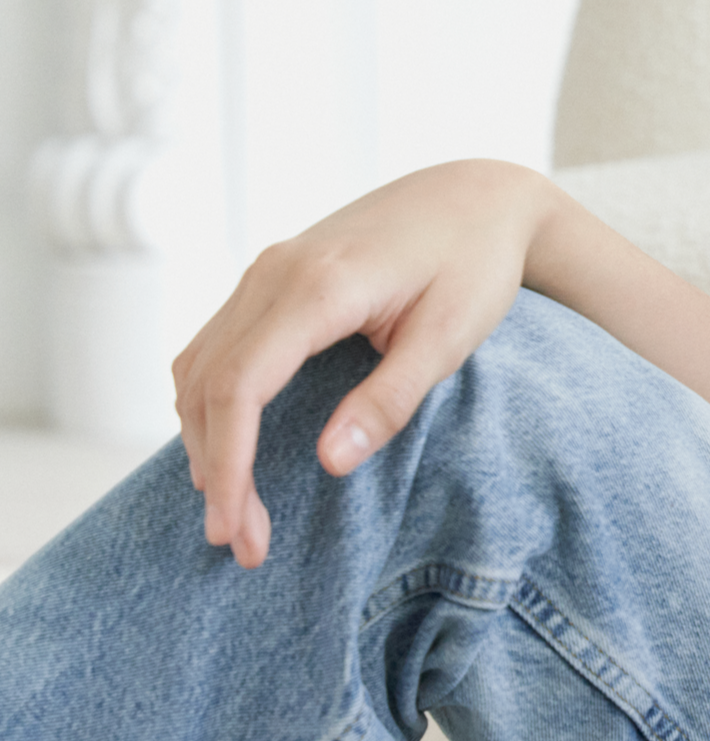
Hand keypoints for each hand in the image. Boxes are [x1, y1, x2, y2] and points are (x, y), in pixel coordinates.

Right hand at [172, 160, 550, 569]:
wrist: (479, 195)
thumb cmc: (476, 263)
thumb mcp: (451, 336)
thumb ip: (391, 398)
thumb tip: (328, 463)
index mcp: (318, 286)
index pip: (240, 388)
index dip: (230, 466)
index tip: (241, 531)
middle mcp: (274, 273)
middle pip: (207, 385)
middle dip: (216, 471)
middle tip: (243, 545)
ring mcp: (266, 270)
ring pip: (199, 365)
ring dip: (204, 439)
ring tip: (234, 510)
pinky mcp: (271, 277)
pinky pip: (216, 345)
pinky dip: (211, 401)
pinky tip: (231, 447)